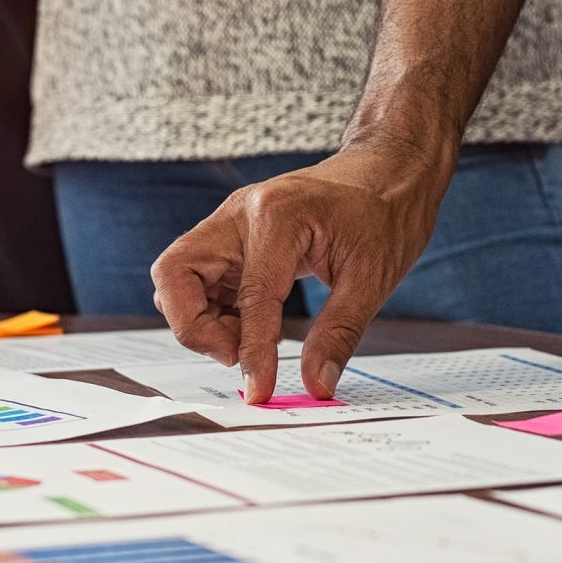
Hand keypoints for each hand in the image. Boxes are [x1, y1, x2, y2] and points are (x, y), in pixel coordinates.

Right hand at [151, 143, 447, 402]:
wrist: (387, 172)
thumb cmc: (383, 213)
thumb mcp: (373, 279)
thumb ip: (338, 334)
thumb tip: (317, 384)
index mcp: (278, 217)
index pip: (250, 297)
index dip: (251, 352)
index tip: (259, 390)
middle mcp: (240, 214)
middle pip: (175, 274)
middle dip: (194, 326)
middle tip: (236, 354)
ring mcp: (230, 223)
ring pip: (177, 277)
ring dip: (199, 319)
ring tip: (248, 339)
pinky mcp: (231, 237)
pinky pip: (197, 279)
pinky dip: (212, 310)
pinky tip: (250, 324)